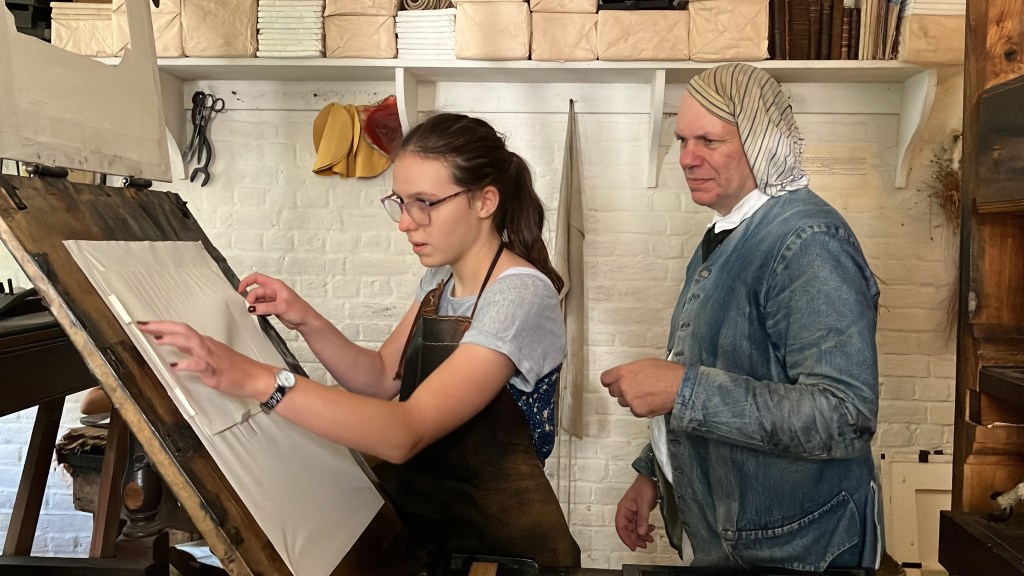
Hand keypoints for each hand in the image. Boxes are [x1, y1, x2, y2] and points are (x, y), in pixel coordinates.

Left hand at [136, 320, 275, 400]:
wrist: (256, 377)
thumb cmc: (238, 369)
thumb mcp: (211, 356)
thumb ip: (192, 350)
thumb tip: (176, 345)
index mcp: (205, 343)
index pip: (181, 328)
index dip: (162, 325)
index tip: (146, 324)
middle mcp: (207, 346)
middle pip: (183, 330)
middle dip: (162, 326)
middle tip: (143, 325)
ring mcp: (212, 357)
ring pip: (191, 342)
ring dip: (173, 339)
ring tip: (157, 339)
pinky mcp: (216, 370)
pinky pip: (200, 365)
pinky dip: (187, 364)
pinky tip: (176, 367)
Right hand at [238, 272, 316, 331]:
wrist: (305, 321)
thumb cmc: (299, 310)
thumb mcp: (281, 307)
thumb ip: (264, 307)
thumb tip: (251, 307)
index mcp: (275, 285)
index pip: (257, 278)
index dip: (246, 282)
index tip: (239, 290)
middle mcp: (273, 291)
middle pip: (255, 292)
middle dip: (251, 299)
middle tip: (251, 309)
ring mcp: (272, 299)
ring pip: (257, 301)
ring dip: (254, 306)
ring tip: (256, 313)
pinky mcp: (272, 308)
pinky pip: (260, 307)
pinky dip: (258, 311)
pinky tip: (260, 315)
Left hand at [600, 358, 683, 417]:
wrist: (680, 386)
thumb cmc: (666, 372)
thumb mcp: (644, 363)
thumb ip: (630, 371)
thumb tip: (625, 376)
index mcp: (624, 372)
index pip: (605, 379)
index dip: (610, 381)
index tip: (613, 382)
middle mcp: (624, 386)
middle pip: (613, 392)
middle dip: (621, 390)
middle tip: (634, 388)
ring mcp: (630, 400)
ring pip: (623, 402)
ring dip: (631, 400)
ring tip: (646, 394)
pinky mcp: (638, 411)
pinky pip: (634, 410)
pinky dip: (640, 408)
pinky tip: (651, 401)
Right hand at [616, 474, 658, 550]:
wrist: (652, 478)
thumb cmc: (645, 487)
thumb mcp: (644, 504)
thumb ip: (642, 519)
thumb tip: (640, 533)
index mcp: (623, 509)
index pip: (621, 527)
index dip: (626, 538)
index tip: (633, 546)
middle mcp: (626, 511)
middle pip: (627, 529)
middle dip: (635, 538)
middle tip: (644, 545)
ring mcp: (632, 512)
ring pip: (634, 528)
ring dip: (641, 535)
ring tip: (650, 539)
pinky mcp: (639, 511)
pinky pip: (639, 524)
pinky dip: (645, 528)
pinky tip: (651, 529)